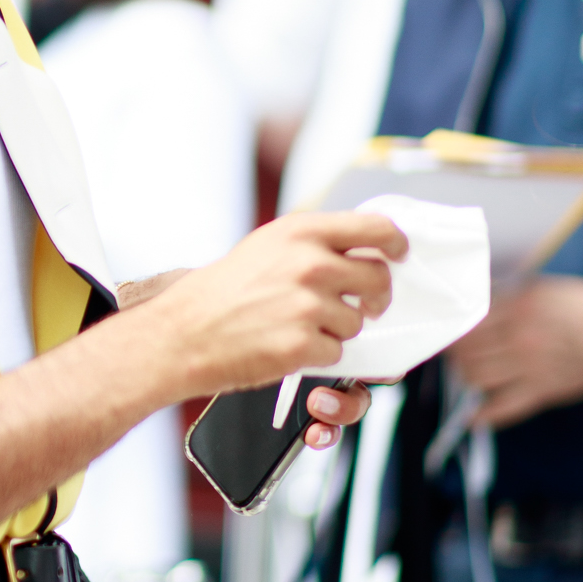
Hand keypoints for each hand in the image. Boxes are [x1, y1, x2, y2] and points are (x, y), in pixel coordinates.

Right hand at [150, 209, 406, 439]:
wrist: (184, 332)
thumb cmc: (223, 291)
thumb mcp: (267, 246)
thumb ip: (314, 243)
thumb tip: (361, 250)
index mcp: (301, 232)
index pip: (375, 227)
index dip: (395, 243)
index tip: (398, 254)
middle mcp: (310, 263)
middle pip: (377, 278)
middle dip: (375, 297)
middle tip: (363, 305)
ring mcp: (308, 304)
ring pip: (356, 321)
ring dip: (337, 328)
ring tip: (299, 325)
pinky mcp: (303, 343)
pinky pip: (337, 351)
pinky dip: (319, 354)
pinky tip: (288, 345)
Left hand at [446, 276, 582, 430]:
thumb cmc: (582, 307)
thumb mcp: (541, 289)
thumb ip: (506, 297)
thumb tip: (474, 303)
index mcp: (517, 309)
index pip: (468, 325)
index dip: (453, 332)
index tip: (448, 334)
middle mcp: (519, 338)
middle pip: (467, 353)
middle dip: (456, 355)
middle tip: (455, 356)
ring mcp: (529, 367)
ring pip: (478, 378)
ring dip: (467, 378)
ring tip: (468, 375)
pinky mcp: (542, 391)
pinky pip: (505, 409)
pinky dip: (485, 415)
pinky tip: (474, 417)